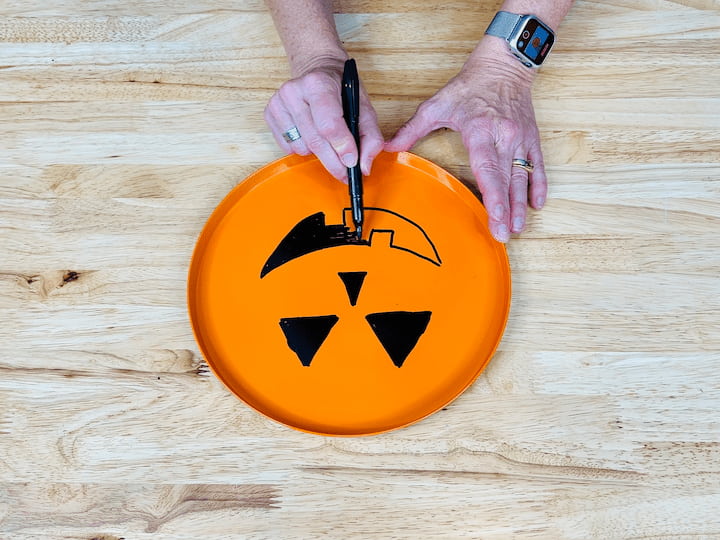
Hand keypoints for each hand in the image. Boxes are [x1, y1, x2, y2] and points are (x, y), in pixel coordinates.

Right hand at [264, 59, 383, 180]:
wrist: (317, 69)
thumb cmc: (341, 89)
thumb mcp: (364, 106)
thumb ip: (370, 137)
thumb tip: (363, 167)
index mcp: (319, 83)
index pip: (329, 125)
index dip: (342, 147)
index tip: (352, 163)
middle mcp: (294, 90)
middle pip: (315, 141)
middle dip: (333, 162)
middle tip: (344, 172)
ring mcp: (278, 102)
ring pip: (301, 148)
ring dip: (317, 153)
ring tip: (326, 139)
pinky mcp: (270, 113)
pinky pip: (287, 147)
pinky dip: (303, 148)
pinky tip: (310, 134)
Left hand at [386, 53, 546, 242]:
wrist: (504, 65)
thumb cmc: (470, 85)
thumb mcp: (436, 104)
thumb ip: (412, 129)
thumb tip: (388, 149)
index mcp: (481, 132)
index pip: (488, 170)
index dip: (494, 197)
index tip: (496, 218)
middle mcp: (505, 138)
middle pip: (507, 181)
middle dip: (507, 210)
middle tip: (505, 235)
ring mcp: (521, 140)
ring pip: (523, 177)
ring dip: (521, 204)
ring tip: (519, 227)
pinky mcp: (531, 138)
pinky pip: (538, 166)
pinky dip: (539, 185)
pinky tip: (536, 204)